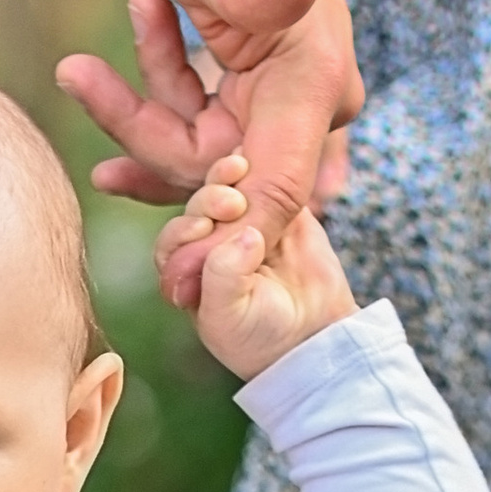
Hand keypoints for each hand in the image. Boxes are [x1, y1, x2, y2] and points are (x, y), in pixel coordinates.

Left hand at [59, 0, 360, 303]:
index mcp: (312, 77)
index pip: (274, 190)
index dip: (228, 240)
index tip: (177, 283)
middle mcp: (305, 95)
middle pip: (227, 181)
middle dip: (156, 174)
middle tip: (92, 156)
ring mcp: (275, 91)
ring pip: (199, 153)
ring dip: (135, 123)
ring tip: (78, 70)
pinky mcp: (243, 81)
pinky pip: (192, 127)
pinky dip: (144, 110)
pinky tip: (93, 76)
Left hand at [156, 153, 353, 382]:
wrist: (315, 333)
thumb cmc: (260, 336)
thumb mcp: (230, 316)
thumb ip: (225, 277)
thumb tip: (246, 234)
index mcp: (189, 271)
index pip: (175, 239)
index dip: (184, 228)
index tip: (204, 227)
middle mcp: (212, 242)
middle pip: (199, 207)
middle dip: (209, 198)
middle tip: (232, 202)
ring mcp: (246, 222)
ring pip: (228, 186)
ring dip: (227, 174)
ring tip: (240, 167)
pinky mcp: (281, 207)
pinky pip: (267, 178)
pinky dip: (262, 164)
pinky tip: (264, 155)